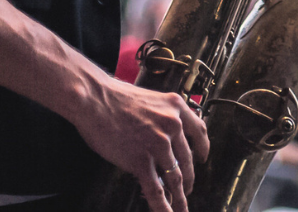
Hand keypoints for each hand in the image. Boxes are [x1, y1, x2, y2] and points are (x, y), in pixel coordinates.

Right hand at [70, 72, 209, 211]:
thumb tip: (165, 136)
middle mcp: (172, 124)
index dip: (203, 148)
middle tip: (188, 188)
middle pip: (188, 159)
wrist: (95, 99)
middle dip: (189, 178)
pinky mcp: (141, 160)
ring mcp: (158, 143)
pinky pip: (155, 189)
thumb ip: (162, 116)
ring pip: (175, 177)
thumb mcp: (150, 99)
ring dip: (179, 196)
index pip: (199, 130)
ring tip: (181, 206)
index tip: (203, 157)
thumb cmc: (115, 97)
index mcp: (176, 107)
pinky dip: (163, 206)